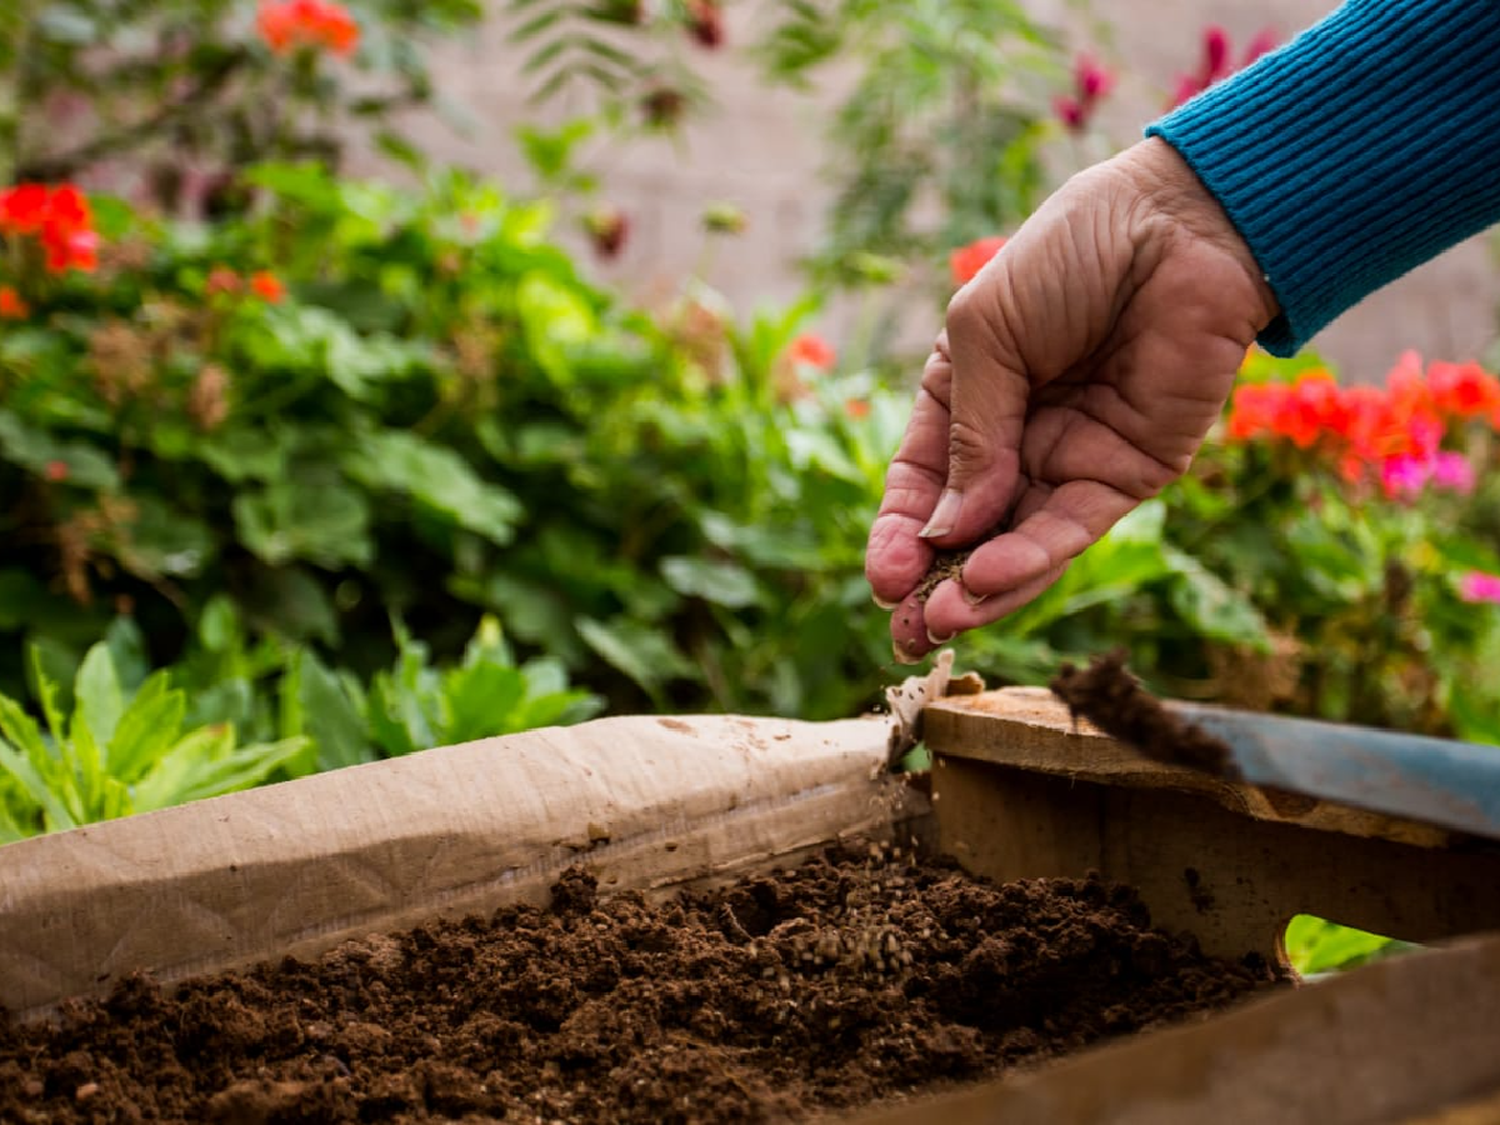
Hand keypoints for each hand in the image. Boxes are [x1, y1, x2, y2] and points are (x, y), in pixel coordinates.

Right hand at [865, 138, 1279, 662]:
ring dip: (980, 586)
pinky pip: (1073, 526)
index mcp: (965, 395)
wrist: (1178, 225)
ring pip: (1018, 543)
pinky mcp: (1130, 473)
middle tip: (905, 632)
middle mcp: (1015, 438)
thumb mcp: (985, 336)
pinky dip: (1032, 557)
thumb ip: (969, 433)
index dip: (900, 532)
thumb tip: (947, 530)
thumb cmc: (1068, 257)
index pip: (922, 481)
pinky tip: (989, 577)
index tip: (881, 581)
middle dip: (932, 583)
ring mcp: (1072, 459)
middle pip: (966, 529)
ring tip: (942, 619)